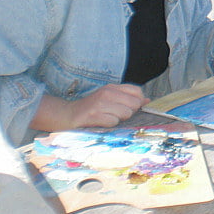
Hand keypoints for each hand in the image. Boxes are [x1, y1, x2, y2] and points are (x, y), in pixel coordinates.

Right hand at [32, 85, 149, 131]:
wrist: (66, 114)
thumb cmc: (91, 108)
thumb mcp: (109, 98)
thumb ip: (127, 98)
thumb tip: (147, 101)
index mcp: (112, 87)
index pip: (137, 91)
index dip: (137, 102)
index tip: (129, 108)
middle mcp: (107, 93)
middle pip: (134, 104)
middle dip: (129, 113)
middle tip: (116, 115)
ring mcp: (100, 103)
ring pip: (125, 113)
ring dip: (118, 119)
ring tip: (107, 118)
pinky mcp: (94, 115)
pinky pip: (113, 122)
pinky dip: (109, 125)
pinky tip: (100, 123)